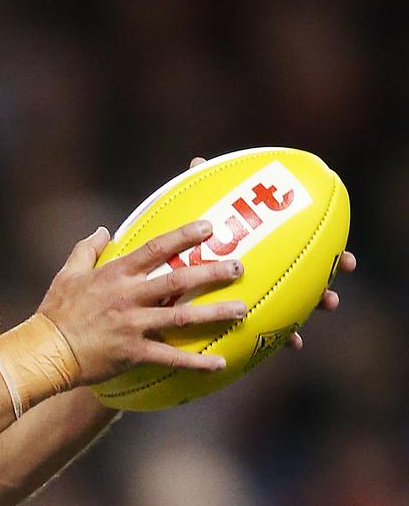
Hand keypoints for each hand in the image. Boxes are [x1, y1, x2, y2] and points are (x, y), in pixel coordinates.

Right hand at [37, 221, 246, 384]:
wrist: (46, 350)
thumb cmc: (55, 311)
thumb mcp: (67, 273)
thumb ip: (86, 249)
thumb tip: (101, 230)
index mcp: (114, 274)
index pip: (154, 249)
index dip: (182, 236)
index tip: (208, 227)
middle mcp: (128, 297)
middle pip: (177, 281)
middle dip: (210, 272)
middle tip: (238, 267)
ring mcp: (133, 325)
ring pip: (182, 318)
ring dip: (214, 314)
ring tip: (242, 310)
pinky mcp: (134, 352)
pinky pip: (171, 357)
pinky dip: (196, 362)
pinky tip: (220, 362)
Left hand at [187, 156, 355, 349]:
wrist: (160, 278)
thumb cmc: (177, 246)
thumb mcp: (184, 218)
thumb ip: (195, 191)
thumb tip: (198, 163)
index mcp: (257, 246)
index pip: (296, 244)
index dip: (327, 249)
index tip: (345, 257)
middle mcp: (260, 269)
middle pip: (303, 273)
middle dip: (325, 277)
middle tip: (338, 278)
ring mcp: (254, 294)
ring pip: (291, 302)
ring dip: (311, 305)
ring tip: (325, 305)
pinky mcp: (240, 319)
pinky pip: (267, 331)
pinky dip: (282, 337)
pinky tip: (292, 342)